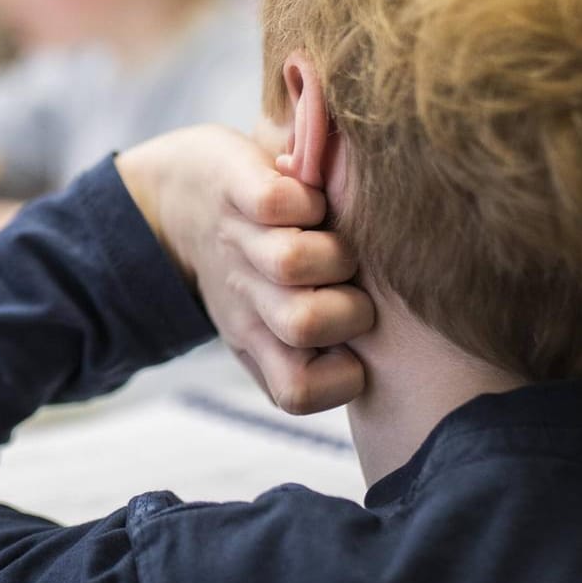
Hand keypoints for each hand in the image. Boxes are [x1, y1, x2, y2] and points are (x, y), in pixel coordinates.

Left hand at [117, 126, 372, 413]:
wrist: (178, 199)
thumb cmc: (254, 264)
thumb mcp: (274, 320)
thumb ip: (327, 346)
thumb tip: (403, 358)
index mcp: (258, 342)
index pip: (299, 393)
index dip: (343, 376)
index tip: (352, 345)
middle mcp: (244, 299)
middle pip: (303, 325)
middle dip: (348, 307)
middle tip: (349, 287)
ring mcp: (237, 243)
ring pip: (292, 262)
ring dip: (333, 250)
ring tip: (333, 238)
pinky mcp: (233, 189)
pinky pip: (276, 202)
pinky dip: (306, 198)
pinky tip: (311, 195)